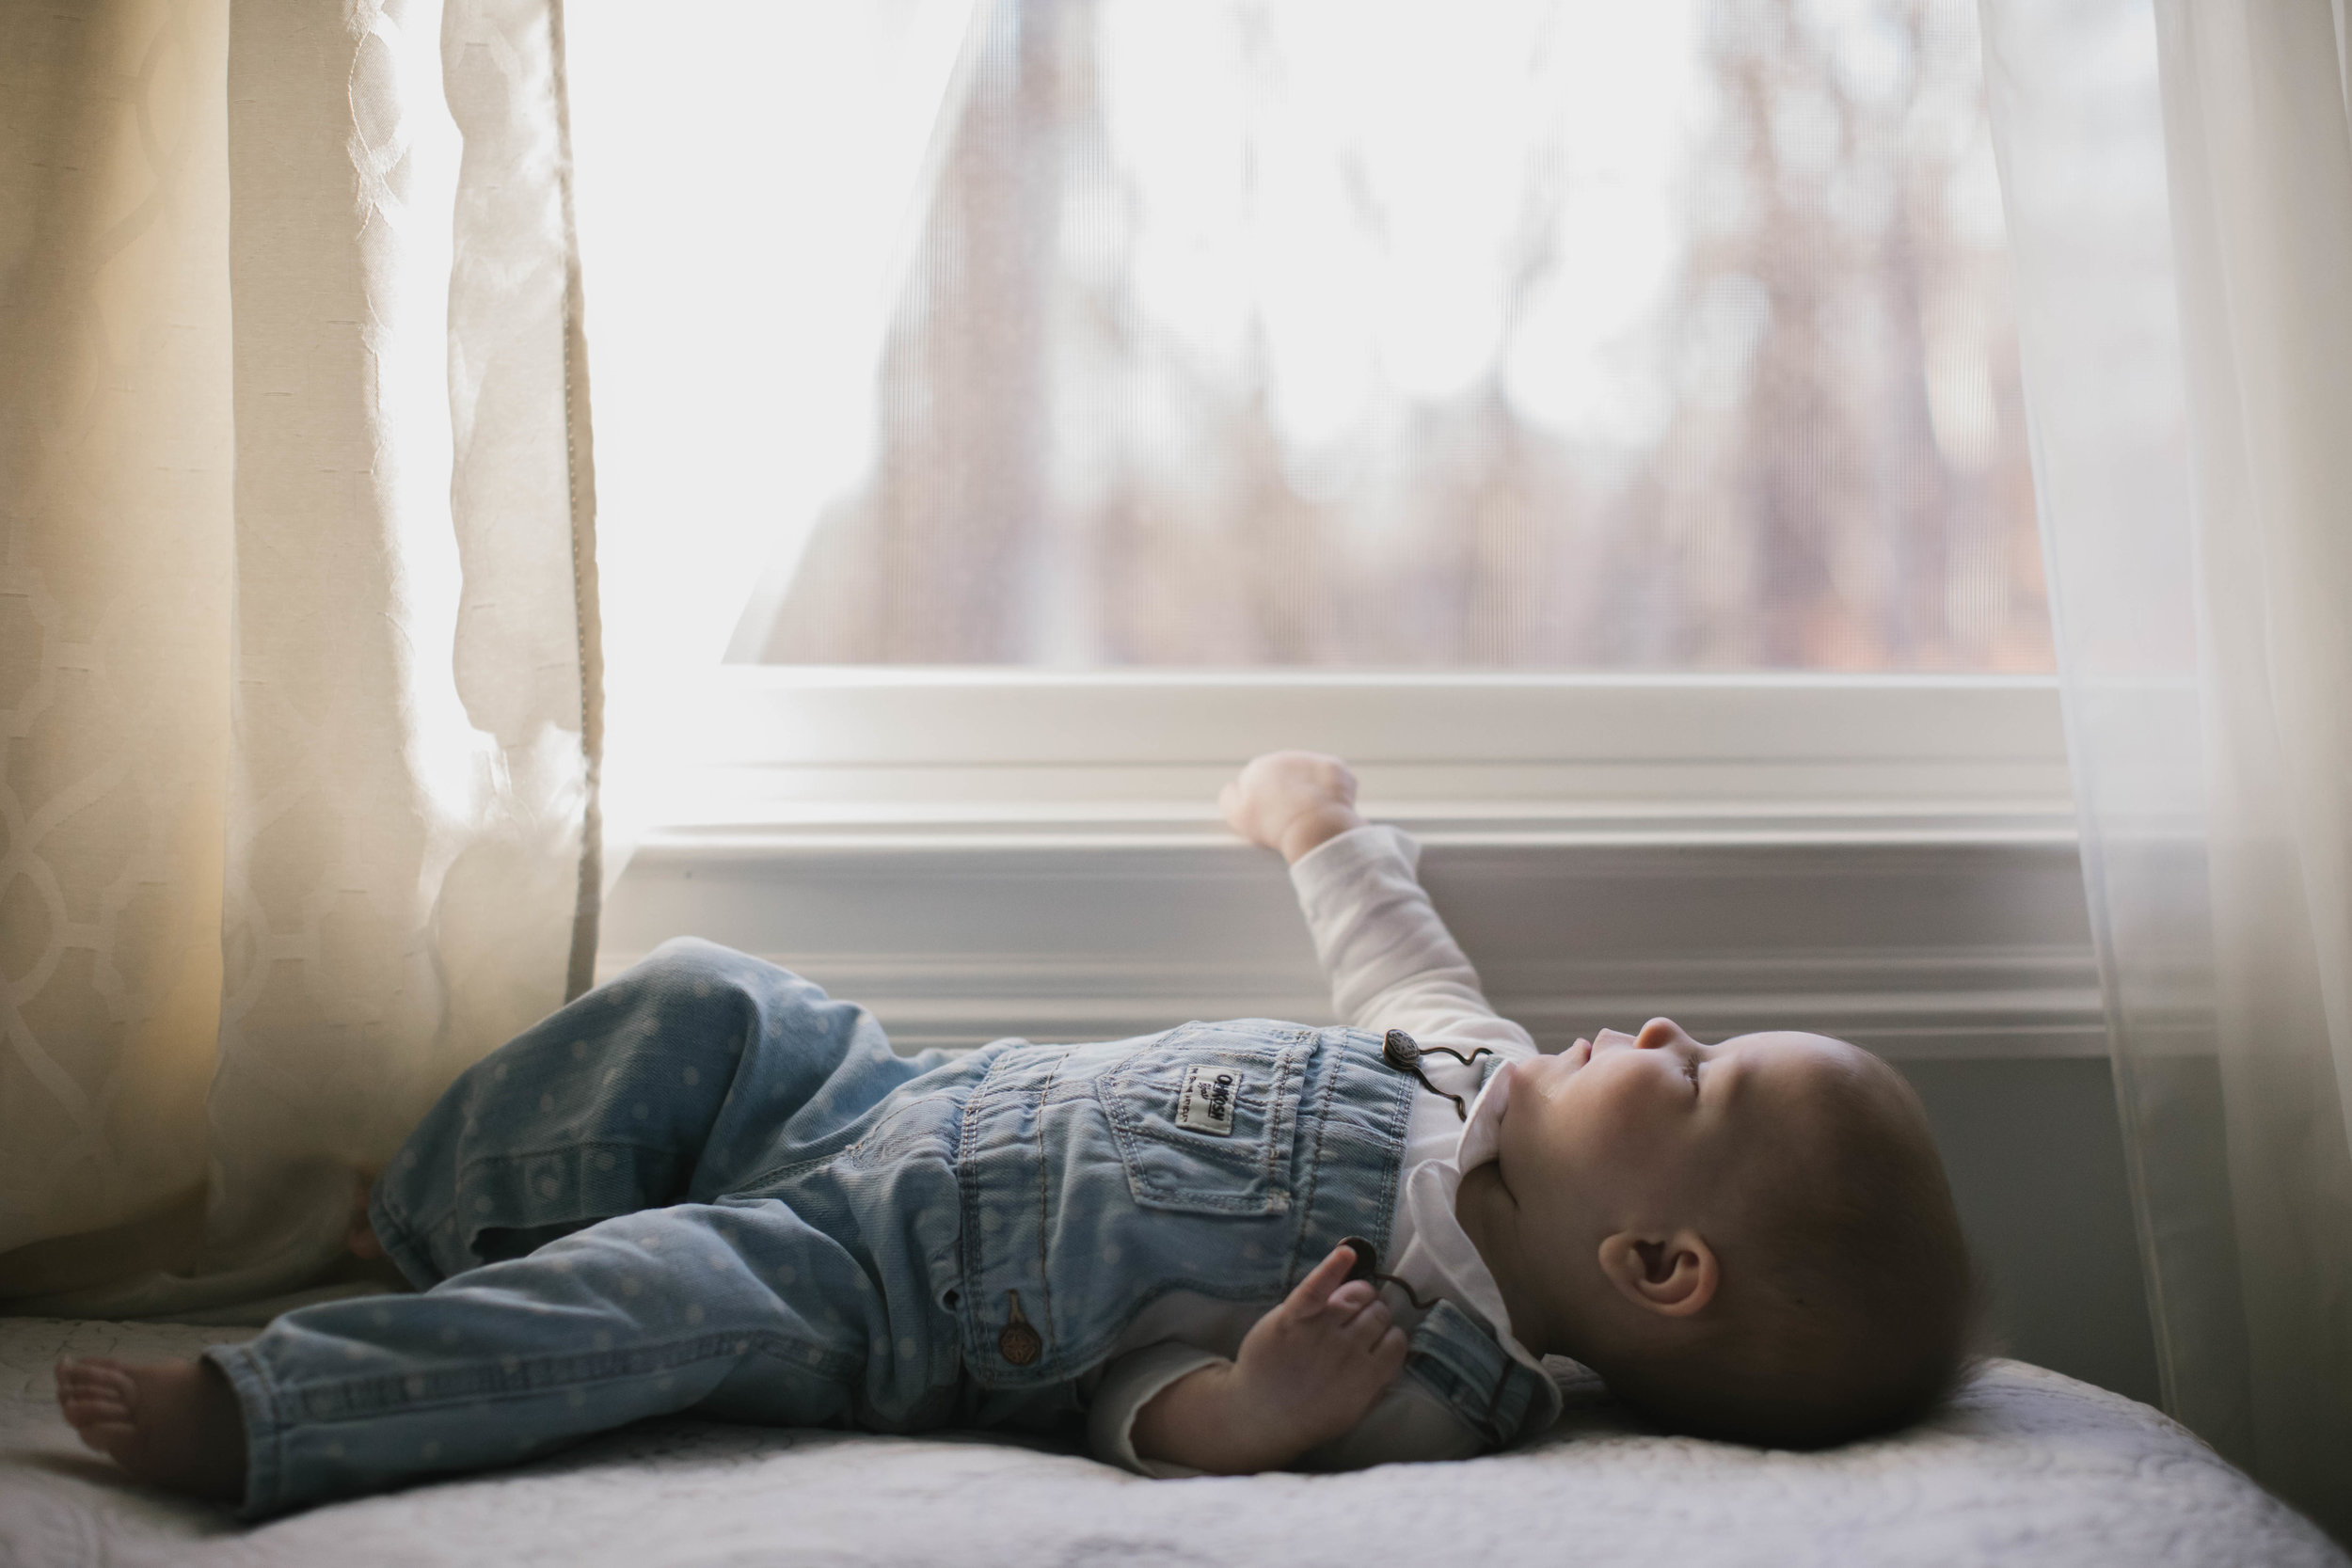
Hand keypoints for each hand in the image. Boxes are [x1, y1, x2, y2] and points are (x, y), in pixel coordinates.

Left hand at [1129, 1243, 1408, 1472]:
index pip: (1397, 1340)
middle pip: (1379, 1314)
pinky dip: (1333, 1267)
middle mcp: (1348, 1349)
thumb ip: (1377, 1384)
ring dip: (1360, 1294)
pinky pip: (1317, 1286)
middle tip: (1362, 1320)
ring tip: (1350, 1301)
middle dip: (1376, 1313)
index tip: (1380, 1338)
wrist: (1259, 1415)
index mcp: (1367, 1376)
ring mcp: (1320, 1330)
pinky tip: (1346, 1253)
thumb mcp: (1353, 1411)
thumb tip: (1395, 1356)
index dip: (1390, 1335)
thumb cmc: (1307, 1415)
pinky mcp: (1293, 1316)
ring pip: (1357, 1295)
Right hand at [1219, 751, 1364, 863]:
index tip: (1272, 818)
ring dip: (1310, 790)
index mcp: (1259, 767)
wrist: (1313, 826)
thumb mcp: (1236, 815)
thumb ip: (1229, 796)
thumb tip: (1235, 787)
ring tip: (1311, 815)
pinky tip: (1329, 809)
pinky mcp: (1335, 767)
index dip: (1265, 802)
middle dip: (1289, 793)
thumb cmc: (1274, 825)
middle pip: (1285, 776)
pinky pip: (1333, 779)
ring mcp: (1312, 760)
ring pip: (1309, 775)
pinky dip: (1333, 792)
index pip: (1259, 782)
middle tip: (1293, 818)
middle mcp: (1285, 756)